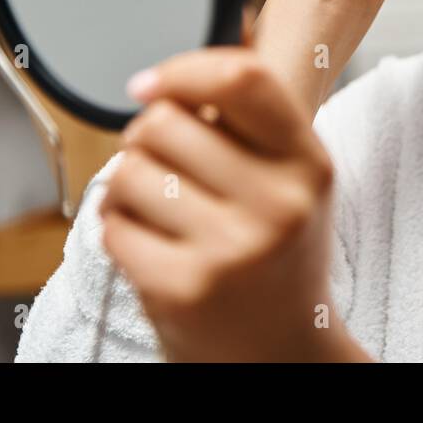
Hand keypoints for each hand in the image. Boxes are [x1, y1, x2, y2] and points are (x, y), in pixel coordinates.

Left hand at [98, 48, 367, 361]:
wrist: (283, 351)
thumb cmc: (279, 252)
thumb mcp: (293, 180)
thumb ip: (248, 126)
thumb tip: (163, 85)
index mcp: (309, 164)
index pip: (242, 79)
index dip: (182, 71)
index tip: (147, 84)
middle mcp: (280, 204)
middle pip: (166, 122)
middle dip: (144, 136)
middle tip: (158, 162)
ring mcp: (232, 248)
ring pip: (129, 171)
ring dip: (125, 184)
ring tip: (154, 208)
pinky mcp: (184, 287)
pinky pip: (113, 225)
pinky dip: (117, 229)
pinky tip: (148, 243)